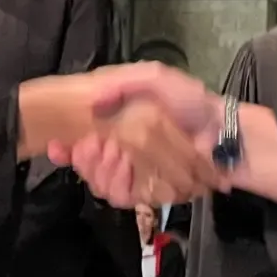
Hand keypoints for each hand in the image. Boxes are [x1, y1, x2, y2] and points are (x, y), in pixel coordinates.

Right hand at [16, 71, 220, 200]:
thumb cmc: (190, 102)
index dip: (63, 147)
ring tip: (113, 155)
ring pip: (99, 184)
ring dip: (99, 171)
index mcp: (117, 126)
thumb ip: (123, 82)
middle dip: (81, 158)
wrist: (221, 132)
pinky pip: (121, 197)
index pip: (78, 140)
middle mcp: (121, 151)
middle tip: (88, 146)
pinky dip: (119, 184)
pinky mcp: (147, 191)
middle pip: (84, 166)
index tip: (55, 146)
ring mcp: (134, 173)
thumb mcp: (156, 79)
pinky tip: (126, 168)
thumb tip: (91, 100)